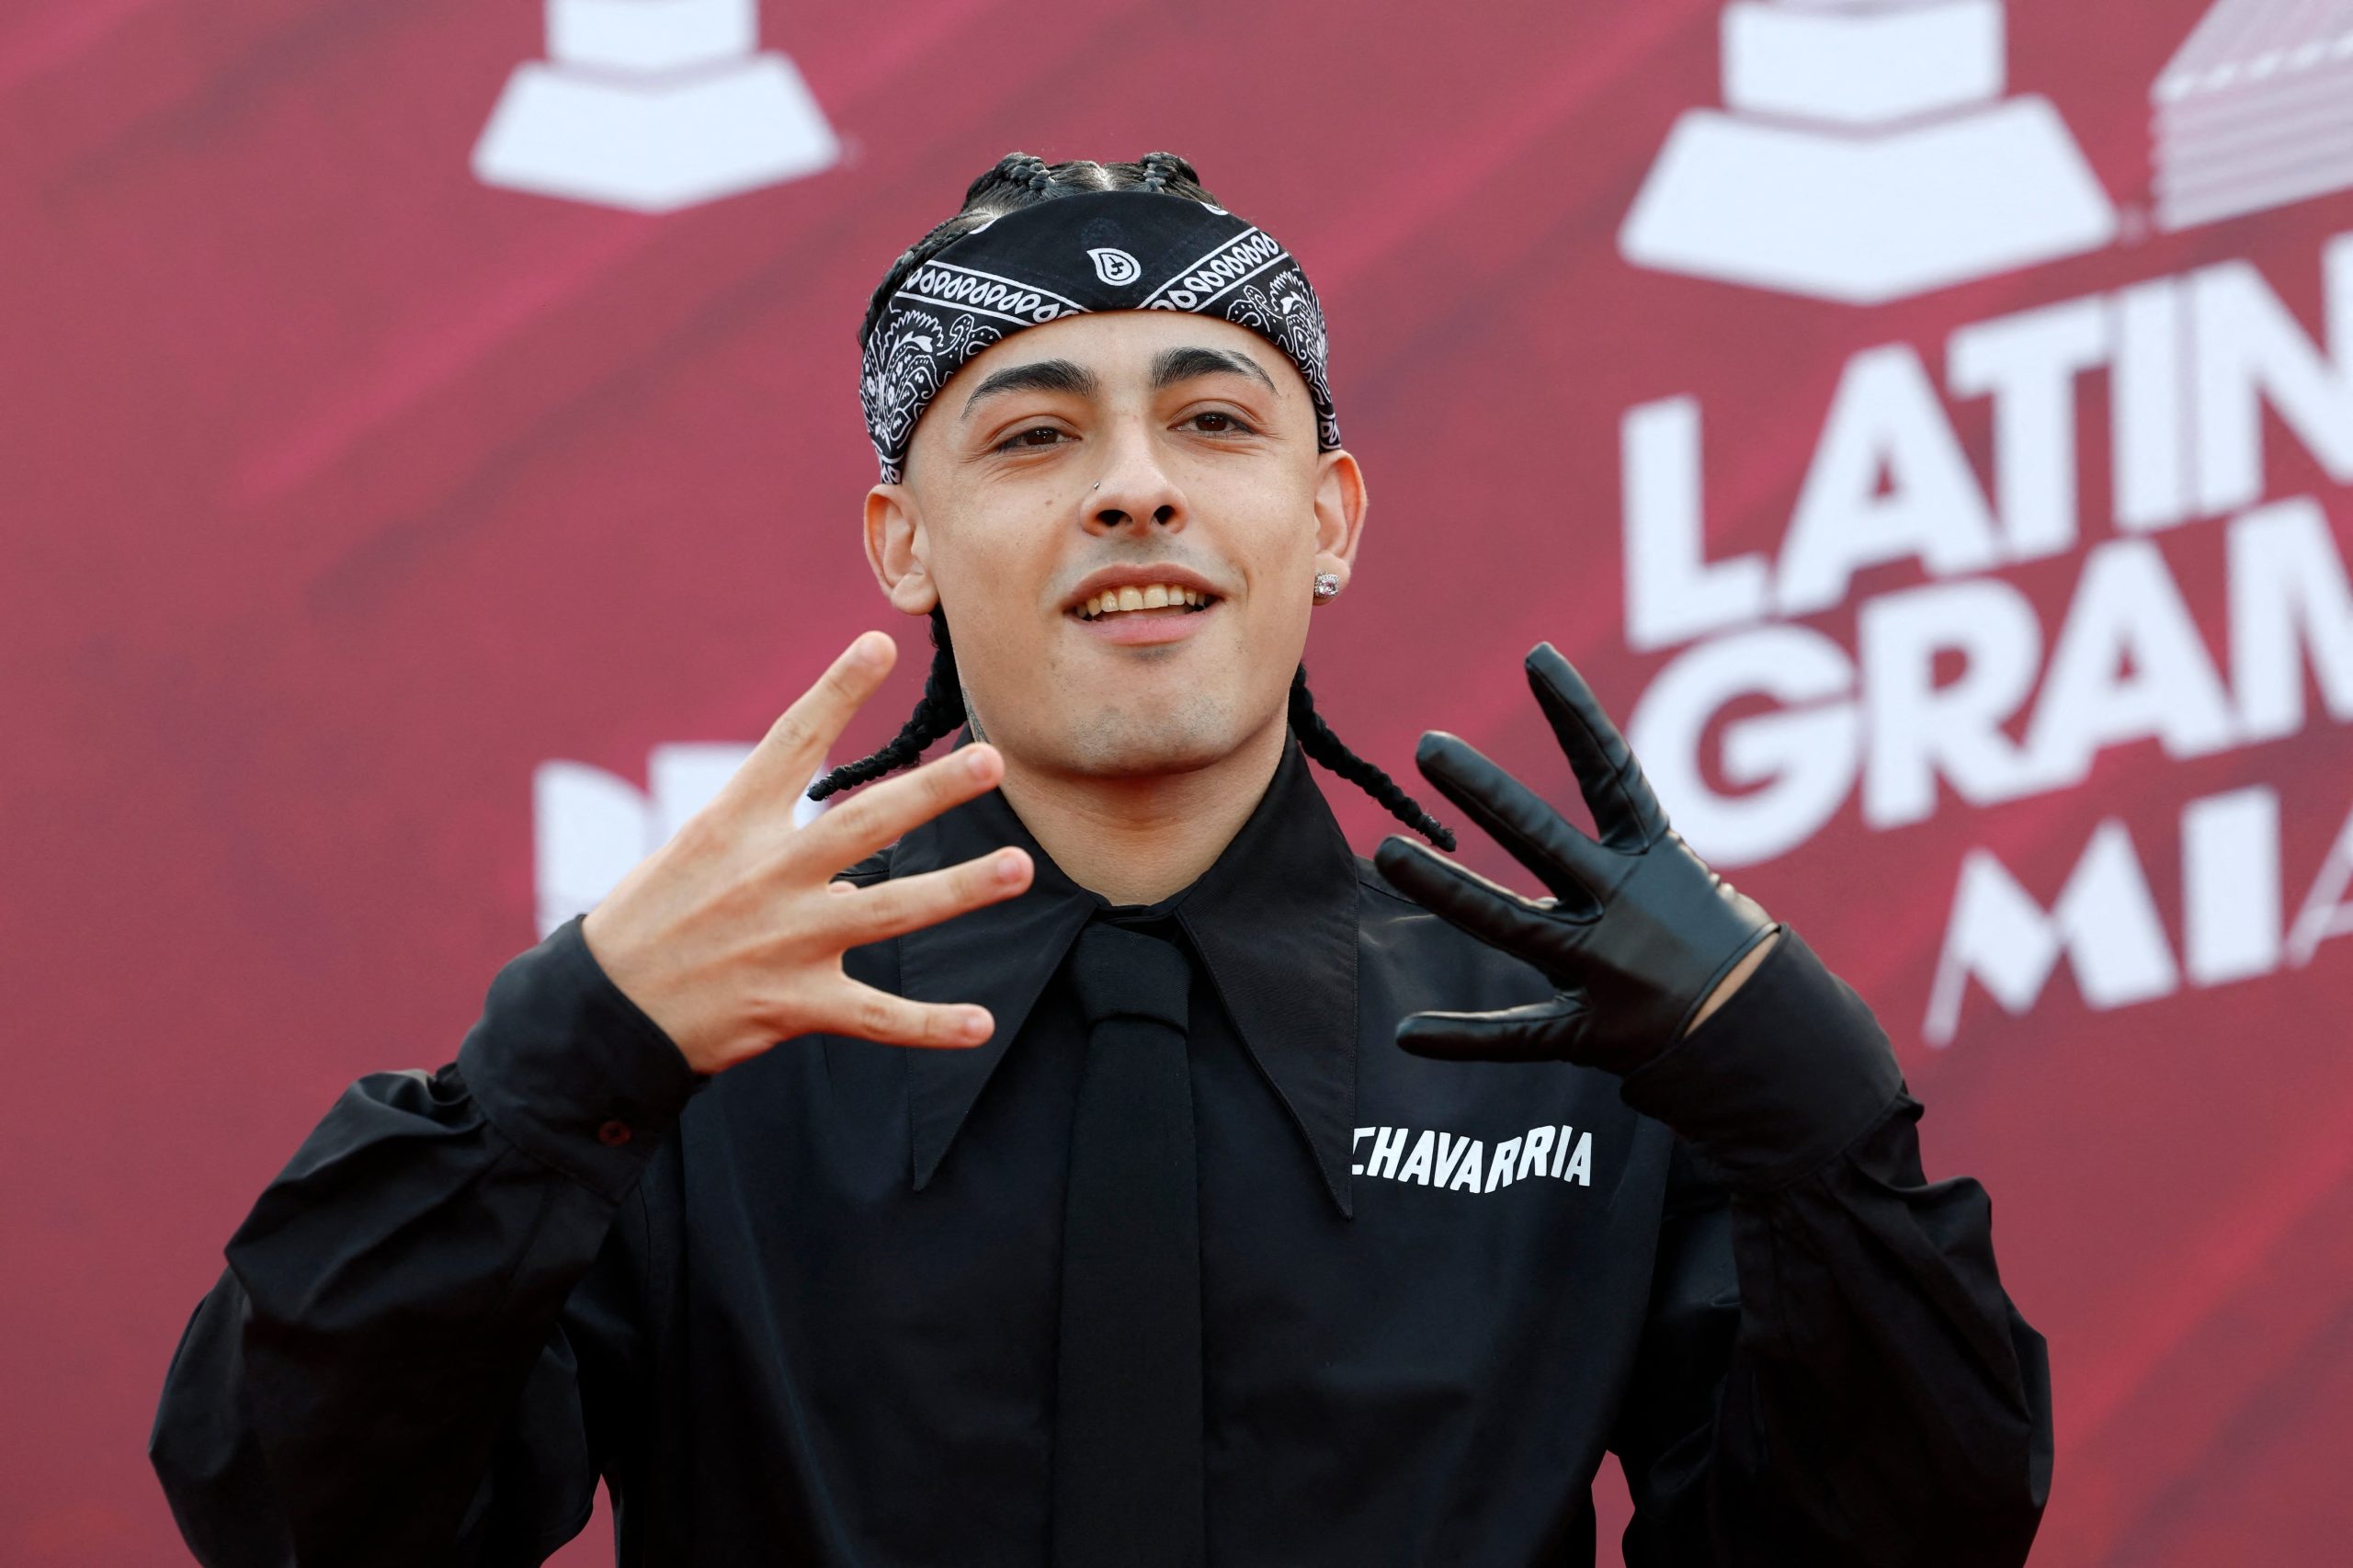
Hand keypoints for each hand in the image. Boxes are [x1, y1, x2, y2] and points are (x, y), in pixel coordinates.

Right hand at [580, 632, 1032, 1074]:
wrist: (599, 1014)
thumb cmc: (653, 921)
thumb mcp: (699, 858)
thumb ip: (778, 849)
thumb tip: (854, 872)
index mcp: (732, 825)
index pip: (792, 744)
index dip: (836, 692)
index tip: (878, 642)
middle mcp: (765, 876)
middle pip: (863, 824)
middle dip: (931, 791)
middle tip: (991, 761)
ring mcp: (784, 941)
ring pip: (889, 912)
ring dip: (958, 890)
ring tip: (1019, 868)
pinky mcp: (793, 1005)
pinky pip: (876, 1017)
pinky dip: (930, 1025)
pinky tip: (981, 1024)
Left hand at [1372, 643, 1775, 1073]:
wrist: (1767, 1038)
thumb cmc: (1715, 948)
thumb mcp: (1681, 879)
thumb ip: (1621, 838)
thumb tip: (1591, 788)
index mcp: (1656, 860)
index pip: (1611, 773)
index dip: (1576, 714)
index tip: (1535, 655)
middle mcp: (1628, 906)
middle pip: (1544, 838)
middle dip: (1486, 792)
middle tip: (1427, 745)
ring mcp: (1608, 970)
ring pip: (1513, 925)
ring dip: (1447, 889)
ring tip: (1390, 852)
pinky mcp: (1592, 1032)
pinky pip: (1517, 1035)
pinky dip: (1462, 1036)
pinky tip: (1408, 1032)